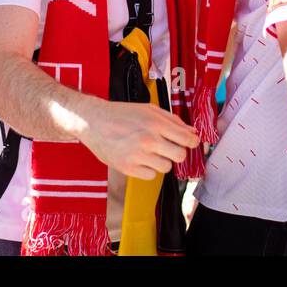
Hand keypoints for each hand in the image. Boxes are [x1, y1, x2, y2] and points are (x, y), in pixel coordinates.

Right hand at [79, 100, 198, 179]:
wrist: (93, 121)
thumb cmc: (122, 113)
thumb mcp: (149, 109)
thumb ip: (172, 120)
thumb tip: (192, 132)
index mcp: (156, 123)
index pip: (187, 139)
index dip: (192, 142)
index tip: (190, 142)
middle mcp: (149, 140)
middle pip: (180, 156)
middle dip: (177, 152)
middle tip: (168, 147)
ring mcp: (138, 156)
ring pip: (166, 167)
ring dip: (161, 161)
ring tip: (150, 152)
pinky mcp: (128, 168)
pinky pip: (151, 176)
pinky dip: (148, 169)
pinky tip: (140, 159)